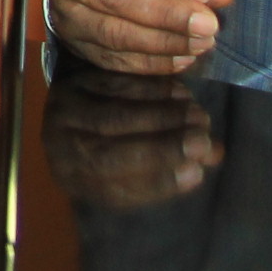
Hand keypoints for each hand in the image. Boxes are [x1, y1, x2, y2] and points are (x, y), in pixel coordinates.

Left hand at [41, 63, 221, 208]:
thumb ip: (166, 172)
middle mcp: (60, 147)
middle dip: (162, 149)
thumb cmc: (104, 147)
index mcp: (73, 180)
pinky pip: (116, 85)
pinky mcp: (74, 80)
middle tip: (203, 142)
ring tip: (200, 118)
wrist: (69, 106)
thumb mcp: (124, 172)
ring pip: (116, 116)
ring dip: (163, 117)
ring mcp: (64, 111)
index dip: (156, 183)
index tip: (195, 174)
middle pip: (110, 153)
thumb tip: (211, 159)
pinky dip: (152, 90)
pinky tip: (182, 93)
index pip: (113, 190)